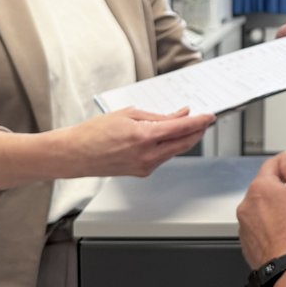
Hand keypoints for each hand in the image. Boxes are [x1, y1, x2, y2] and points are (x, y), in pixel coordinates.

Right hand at [64, 107, 213, 177]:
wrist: (76, 154)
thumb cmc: (95, 132)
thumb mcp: (129, 114)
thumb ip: (158, 116)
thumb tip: (180, 114)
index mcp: (144, 137)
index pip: (182, 128)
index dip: (199, 121)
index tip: (210, 116)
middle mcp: (147, 155)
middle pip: (184, 143)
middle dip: (197, 131)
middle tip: (205, 120)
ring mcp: (145, 166)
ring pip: (175, 151)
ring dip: (185, 139)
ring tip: (189, 125)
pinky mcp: (142, 172)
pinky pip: (163, 157)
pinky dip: (170, 146)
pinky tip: (169, 137)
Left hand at [237, 150, 285, 268]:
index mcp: (260, 186)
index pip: (272, 164)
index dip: (285, 163)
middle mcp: (246, 202)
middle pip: (264, 186)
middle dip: (279, 189)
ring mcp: (243, 222)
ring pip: (260, 206)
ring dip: (272, 207)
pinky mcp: (245, 239)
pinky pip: (256, 224)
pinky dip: (267, 224)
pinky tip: (280, 232)